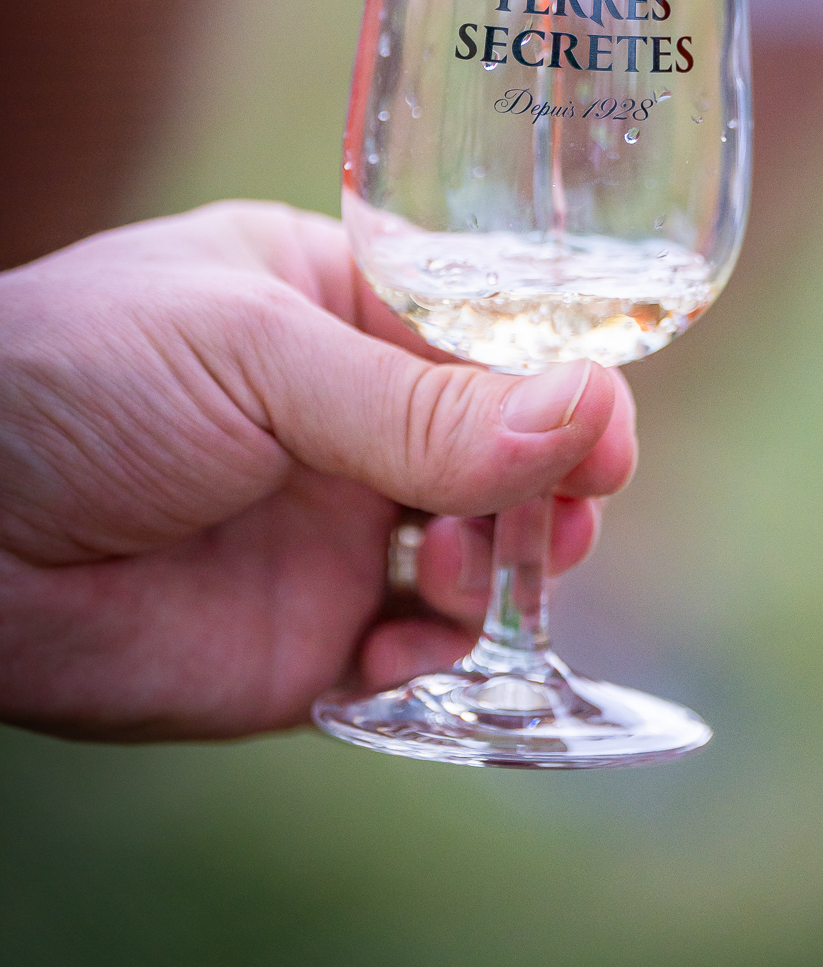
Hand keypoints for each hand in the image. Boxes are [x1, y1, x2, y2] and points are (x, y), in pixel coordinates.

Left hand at [0, 201, 635, 741]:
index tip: (604, 430)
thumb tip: (586, 415)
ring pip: (482, 554)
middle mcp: (349, 419)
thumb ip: (416, 404)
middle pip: (505, 448)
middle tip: (565, 517)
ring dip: (505, 567)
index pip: (488, 337)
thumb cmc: (73, 380)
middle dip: (550, 482)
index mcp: (334, 308)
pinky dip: (443, 658)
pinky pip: (419, 655)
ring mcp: (333, 530)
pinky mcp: (307, 640)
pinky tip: (409, 644)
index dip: (558, 380)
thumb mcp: (255, 353)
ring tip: (466, 567)